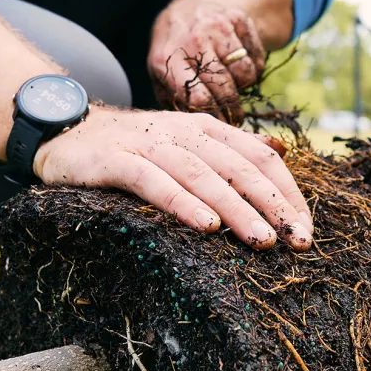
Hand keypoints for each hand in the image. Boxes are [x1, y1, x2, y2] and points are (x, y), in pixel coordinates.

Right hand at [34, 106, 312, 249]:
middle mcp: (183, 133)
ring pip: (202, 176)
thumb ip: (230, 148)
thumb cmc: (133, 146)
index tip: (305, 229)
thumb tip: (280, 151)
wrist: (65, 130)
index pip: (259, 157)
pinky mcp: (115, 161)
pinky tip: (205, 226)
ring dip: (236, 209)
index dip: (287, 192)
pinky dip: (182, 202)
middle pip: (238, 168)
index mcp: (206, 129)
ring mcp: (149, 145)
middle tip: (297, 241)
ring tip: (262, 241)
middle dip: (273, 206)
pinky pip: (154, 182)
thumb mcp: (185, 142)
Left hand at [148, 0, 266, 124]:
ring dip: (244, 85)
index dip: (214, 118)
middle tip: (236, 117)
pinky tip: (240, 63)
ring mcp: (215, 27)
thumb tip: (194, 128)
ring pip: (245, 74)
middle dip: (234, 109)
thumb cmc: (176, 51)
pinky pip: (256, 59)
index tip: (223, 127)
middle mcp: (191, 41)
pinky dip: (253, 67)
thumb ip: (171, 99)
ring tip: (233, 83)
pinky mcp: (238, 19)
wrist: (192, 7)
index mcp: (166, 59)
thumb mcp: (162, 72)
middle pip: (224, 89)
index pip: (197, 99)